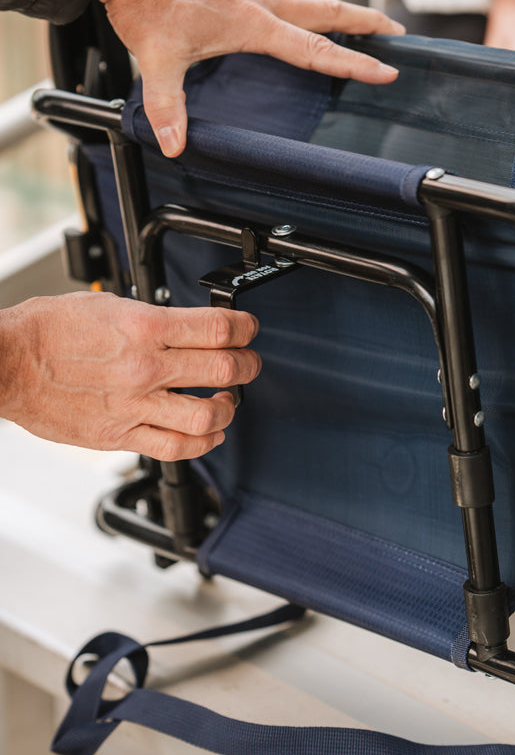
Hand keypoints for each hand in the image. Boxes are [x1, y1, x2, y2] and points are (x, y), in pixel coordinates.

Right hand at [0, 292, 261, 460]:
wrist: (5, 363)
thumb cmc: (48, 330)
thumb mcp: (108, 306)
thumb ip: (154, 319)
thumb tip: (190, 327)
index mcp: (144, 327)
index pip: (218, 329)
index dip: (246, 328)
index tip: (249, 329)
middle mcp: (145, 367)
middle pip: (225, 370)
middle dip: (248, 366)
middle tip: (248, 363)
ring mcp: (134, 405)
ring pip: (208, 416)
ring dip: (229, 408)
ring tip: (227, 401)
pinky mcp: (120, 436)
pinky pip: (176, 448)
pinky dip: (203, 442)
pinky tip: (209, 433)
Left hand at [95, 0, 405, 156]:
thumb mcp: (154, 56)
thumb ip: (167, 103)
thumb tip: (174, 142)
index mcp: (252, 22)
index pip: (315, 49)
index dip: (354, 61)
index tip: (386, 69)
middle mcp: (260, 1)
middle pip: (327, 12)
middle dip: (365, 24)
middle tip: (394, 34)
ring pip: (309, 1)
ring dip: (340, 12)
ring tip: (362, 24)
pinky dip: (307, 8)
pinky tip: (301, 17)